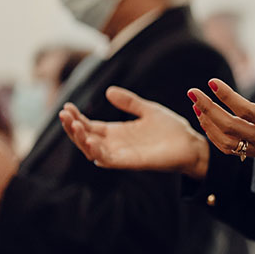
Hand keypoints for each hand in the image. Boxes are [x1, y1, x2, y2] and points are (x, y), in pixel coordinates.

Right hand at [59, 87, 209, 177]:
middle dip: (72, 127)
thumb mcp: (148, 110)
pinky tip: (89, 140)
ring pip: (92, 150)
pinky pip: (108, 159)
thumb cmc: (171, 129)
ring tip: (72, 124)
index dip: (76, 118)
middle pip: (85, 138)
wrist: (191, 143)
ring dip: (79, 138)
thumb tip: (109, 91)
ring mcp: (122, 154)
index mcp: (117, 132)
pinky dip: (96, 151)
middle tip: (64, 114)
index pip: (89, 126)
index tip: (67, 106)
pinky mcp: (131, 162)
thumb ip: (129, 102)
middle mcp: (116, 144)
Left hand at [188, 65, 254, 159]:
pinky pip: (229, 148)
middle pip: (229, 127)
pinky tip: (206, 119)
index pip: (246, 111)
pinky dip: (213, 135)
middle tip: (192, 92)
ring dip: (207, 122)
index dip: (227, 97)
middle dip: (207, 109)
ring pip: (225, 140)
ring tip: (195, 104)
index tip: (211, 82)